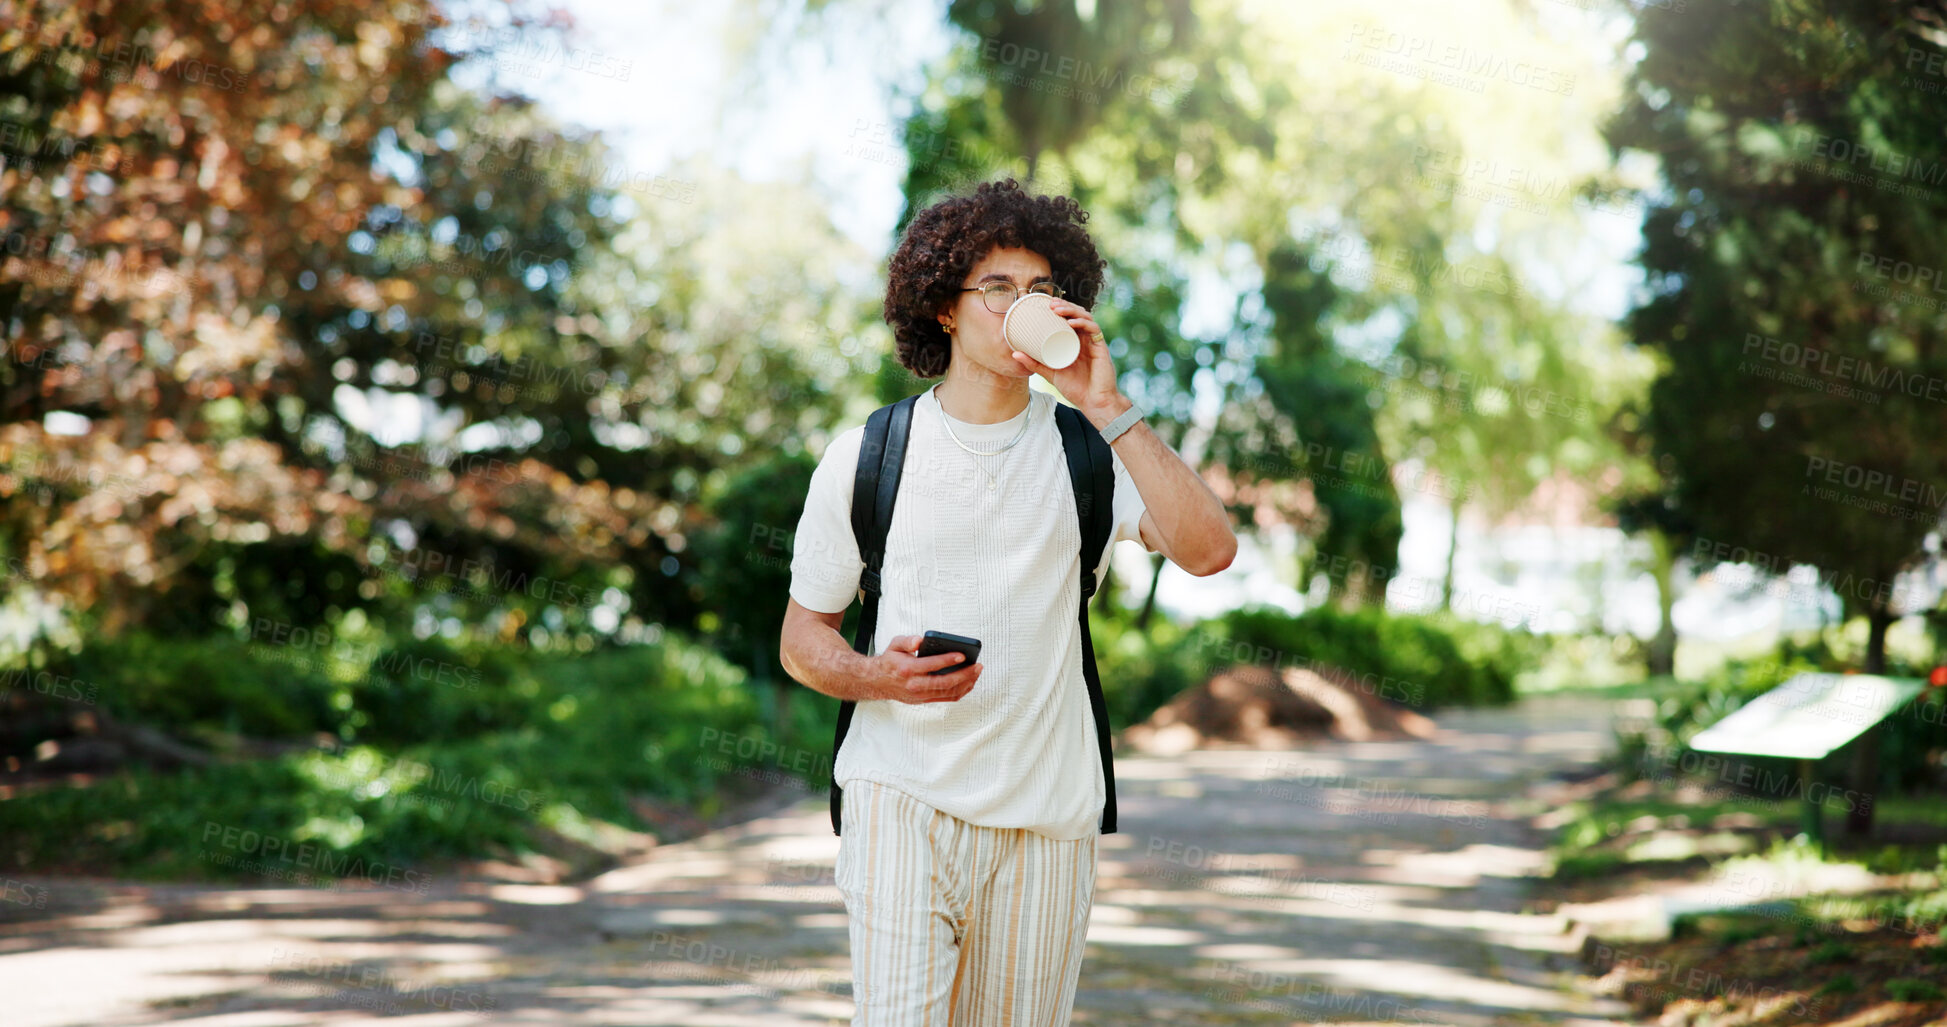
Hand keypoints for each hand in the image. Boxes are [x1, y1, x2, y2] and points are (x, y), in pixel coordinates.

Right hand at [870, 634, 981, 703]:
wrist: (879, 682)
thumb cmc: (891, 661)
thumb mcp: (895, 645)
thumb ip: (907, 641)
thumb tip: (919, 640)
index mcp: (908, 669)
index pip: (932, 665)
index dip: (948, 660)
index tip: (962, 654)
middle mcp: (915, 685)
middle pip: (945, 682)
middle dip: (964, 674)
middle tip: (977, 665)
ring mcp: (921, 695)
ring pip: (949, 692)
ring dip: (966, 683)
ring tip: (976, 672)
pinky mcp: (925, 700)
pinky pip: (947, 698)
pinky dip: (961, 690)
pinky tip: (969, 681)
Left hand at [1009, 299, 1126, 420]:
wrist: (1093, 402)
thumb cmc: (1075, 388)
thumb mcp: (1050, 373)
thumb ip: (1034, 363)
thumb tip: (1014, 353)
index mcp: (1075, 341)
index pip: (1070, 318)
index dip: (1060, 308)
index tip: (1045, 304)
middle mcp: (1085, 339)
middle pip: (1077, 314)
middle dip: (1065, 305)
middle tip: (1050, 303)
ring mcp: (1093, 342)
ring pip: (1086, 317)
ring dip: (1072, 310)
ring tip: (1057, 310)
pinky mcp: (1101, 348)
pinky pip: (1094, 329)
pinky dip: (1083, 323)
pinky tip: (1072, 323)